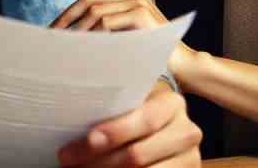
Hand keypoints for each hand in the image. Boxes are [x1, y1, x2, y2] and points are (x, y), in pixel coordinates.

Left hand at [46, 0, 196, 79]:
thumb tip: (73, 31)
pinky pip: (106, 23)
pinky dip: (91, 34)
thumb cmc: (154, 56)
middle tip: (50, 31)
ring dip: (76, 27)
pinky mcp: (140, 16)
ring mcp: (137, 3)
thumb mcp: (128, 37)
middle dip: (66, 13)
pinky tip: (82, 47)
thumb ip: (108, 27)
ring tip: (63, 44)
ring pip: (94, 9)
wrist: (185, 68)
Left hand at [57, 83, 201, 166]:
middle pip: (138, 154)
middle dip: (100, 160)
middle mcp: (186, 132)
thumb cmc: (142, 106)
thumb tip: (74, 113)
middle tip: (68, 159)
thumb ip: (117, 103)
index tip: (89, 139)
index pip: (145, 120)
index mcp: (172, 104)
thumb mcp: (137, 98)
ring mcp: (189, 159)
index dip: (116, 131)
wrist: (170, 123)